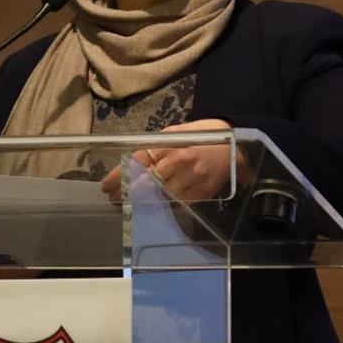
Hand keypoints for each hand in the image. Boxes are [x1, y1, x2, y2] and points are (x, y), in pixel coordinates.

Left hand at [100, 119, 249, 203]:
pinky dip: (163, 207)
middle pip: (144, 182)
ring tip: (130, 204)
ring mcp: (191, 178)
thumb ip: (157, 146)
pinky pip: (177, 204)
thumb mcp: (178, 134)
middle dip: (125, 193)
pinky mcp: (202, 192)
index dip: (119, 176)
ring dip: (141, 202)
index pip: (136, 161)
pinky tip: (154, 208)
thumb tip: (133, 161)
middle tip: (114, 199)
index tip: (106, 186)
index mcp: (169, 143)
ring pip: (158, 196)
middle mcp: (178, 160)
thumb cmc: (203, 137)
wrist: (236, 146)